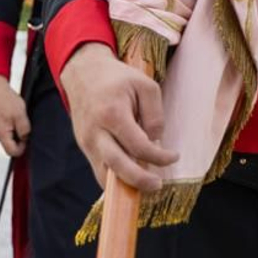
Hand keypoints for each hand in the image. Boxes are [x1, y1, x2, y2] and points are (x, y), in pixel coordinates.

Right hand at [0, 74, 30, 156]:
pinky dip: (1, 122)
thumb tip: (25, 140)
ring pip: (2, 134)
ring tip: (10, 113)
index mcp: (0, 133)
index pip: (11, 151)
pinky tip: (4, 111)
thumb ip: (24, 130)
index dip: (21, 148)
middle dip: (15, 135)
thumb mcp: (21, 114)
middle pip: (7, 142)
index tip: (26, 138)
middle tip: (19, 120)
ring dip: (8, 127)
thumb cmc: (6, 99)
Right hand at [60, 43, 176, 191]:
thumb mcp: (145, 86)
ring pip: (104, 174)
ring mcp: (87, 142)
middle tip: (157, 185)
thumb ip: (154, 115)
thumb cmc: (117, 78)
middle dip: (140, 180)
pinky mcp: (84, 147)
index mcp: (112, 113)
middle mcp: (96, 132)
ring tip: (146, 185)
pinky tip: (132, 178)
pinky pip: (99, 170)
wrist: (83, 73)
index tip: (174, 156)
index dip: (159, 157)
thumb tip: (155, 143)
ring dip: (126, 185)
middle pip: (117, 166)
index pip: (138, 146)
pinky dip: (115, 179)